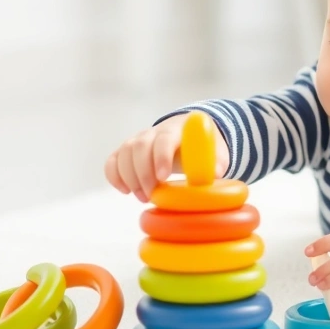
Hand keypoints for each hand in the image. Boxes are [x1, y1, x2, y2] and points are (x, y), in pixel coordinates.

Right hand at [104, 113, 228, 201]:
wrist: (189, 137)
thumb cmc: (204, 148)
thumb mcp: (216, 153)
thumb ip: (217, 163)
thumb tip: (215, 174)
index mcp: (177, 130)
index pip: (164, 138)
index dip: (161, 157)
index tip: (163, 177)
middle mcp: (153, 132)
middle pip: (139, 146)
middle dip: (142, 173)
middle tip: (150, 195)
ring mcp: (138, 140)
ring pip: (123, 153)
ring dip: (129, 178)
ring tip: (143, 197)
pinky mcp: (127, 152)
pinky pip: (113, 160)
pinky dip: (114, 176)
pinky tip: (126, 191)